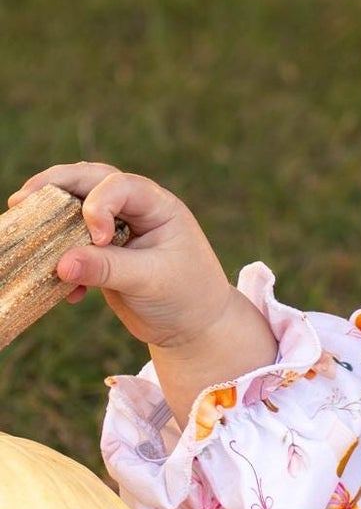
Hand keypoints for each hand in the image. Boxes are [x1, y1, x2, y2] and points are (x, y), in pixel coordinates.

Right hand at [8, 163, 274, 421]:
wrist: (193, 327)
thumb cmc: (187, 297)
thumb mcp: (151, 281)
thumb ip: (107, 268)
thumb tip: (60, 263)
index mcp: (157, 206)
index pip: (119, 185)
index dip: (98, 205)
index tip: (97, 238)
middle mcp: (135, 210)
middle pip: (90, 181)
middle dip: (55, 186)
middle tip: (22, 200)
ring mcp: (116, 229)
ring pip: (75, 208)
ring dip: (49, 216)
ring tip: (19, 218)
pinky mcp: (102, 253)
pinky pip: (71, 244)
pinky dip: (60, 258)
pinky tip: (67, 291)